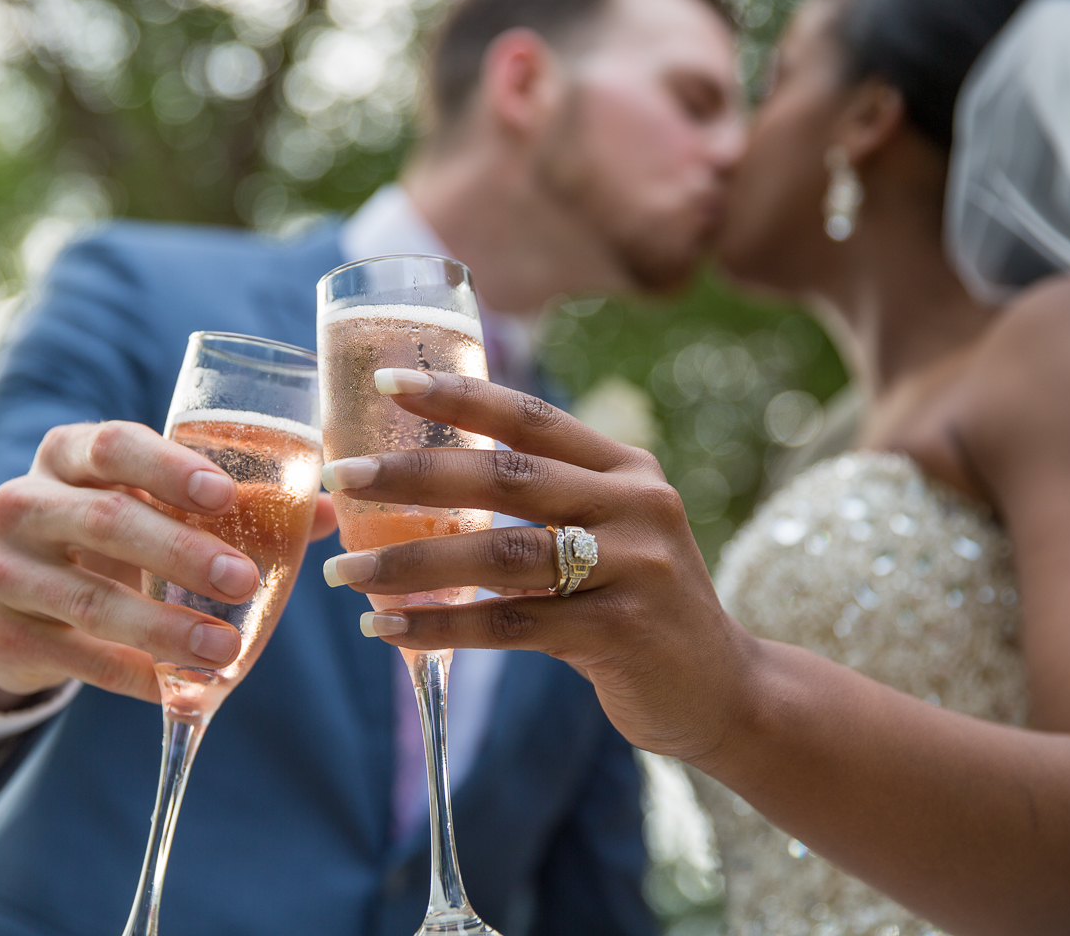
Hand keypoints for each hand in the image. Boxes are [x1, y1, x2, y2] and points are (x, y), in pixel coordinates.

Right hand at [0, 421, 338, 708]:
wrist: (20, 597)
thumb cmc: (112, 535)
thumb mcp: (152, 506)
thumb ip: (237, 503)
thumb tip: (331, 510)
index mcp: (67, 453)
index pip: (110, 445)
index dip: (166, 467)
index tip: (222, 495)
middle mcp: (23, 502)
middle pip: (104, 520)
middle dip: (180, 552)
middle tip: (243, 579)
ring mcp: (2, 569)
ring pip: (88, 599)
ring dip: (163, 627)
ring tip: (223, 647)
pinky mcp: (2, 634)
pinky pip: (76, 657)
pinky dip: (133, 673)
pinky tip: (178, 685)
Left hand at [320, 369, 757, 762]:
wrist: (726, 688)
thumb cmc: (641, 602)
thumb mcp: (614, 530)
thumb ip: (552, 498)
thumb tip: (428, 475)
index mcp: (624, 468)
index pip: (529, 417)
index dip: (457, 396)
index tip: (385, 381)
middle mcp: (634, 504)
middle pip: (506, 477)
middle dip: (414, 474)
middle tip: (343, 476)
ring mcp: (633, 567)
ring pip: (499, 554)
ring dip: (411, 562)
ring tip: (345, 573)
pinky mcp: (619, 631)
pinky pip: (509, 624)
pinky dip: (441, 625)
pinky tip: (387, 629)